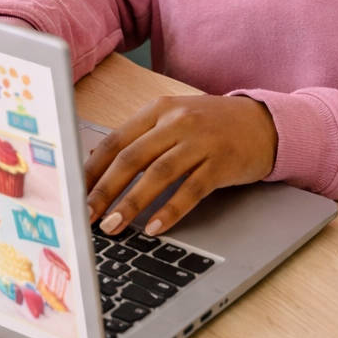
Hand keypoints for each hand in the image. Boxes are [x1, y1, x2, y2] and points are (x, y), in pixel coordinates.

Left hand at [85, 94, 277, 238]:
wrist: (264, 122)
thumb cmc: (211, 125)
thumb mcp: (172, 120)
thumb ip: (138, 139)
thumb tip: (94, 163)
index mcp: (158, 110)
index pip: (115, 140)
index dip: (91, 168)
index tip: (73, 191)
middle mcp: (177, 122)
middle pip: (132, 158)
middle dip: (104, 190)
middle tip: (86, 215)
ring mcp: (201, 142)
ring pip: (158, 174)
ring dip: (132, 203)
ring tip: (114, 226)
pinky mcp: (222, 163)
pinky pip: (192, 189)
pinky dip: (171, 210)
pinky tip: (155, 227)